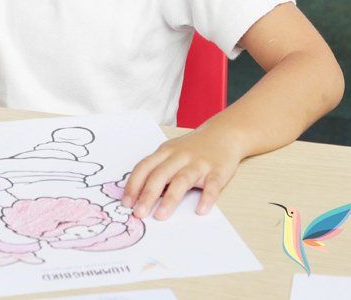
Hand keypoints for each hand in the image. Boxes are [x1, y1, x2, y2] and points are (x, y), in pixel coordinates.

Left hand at [121, 129, 241, 218]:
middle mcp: (180, 156)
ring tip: (161, 216)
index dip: (133, 185)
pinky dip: (206, 198)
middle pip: (160, 175)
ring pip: (182, 180)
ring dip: (170, 199)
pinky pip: (211, 186)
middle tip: (139, 213)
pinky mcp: (217, 171)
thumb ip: (158, 170)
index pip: (144, 167)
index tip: (126, 203)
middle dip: (147, 195)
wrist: (224, 133)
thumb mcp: (171, 152)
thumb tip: (140, 196)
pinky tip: (200, 210)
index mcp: (165, 152)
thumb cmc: (193, 148)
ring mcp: (199, 164)